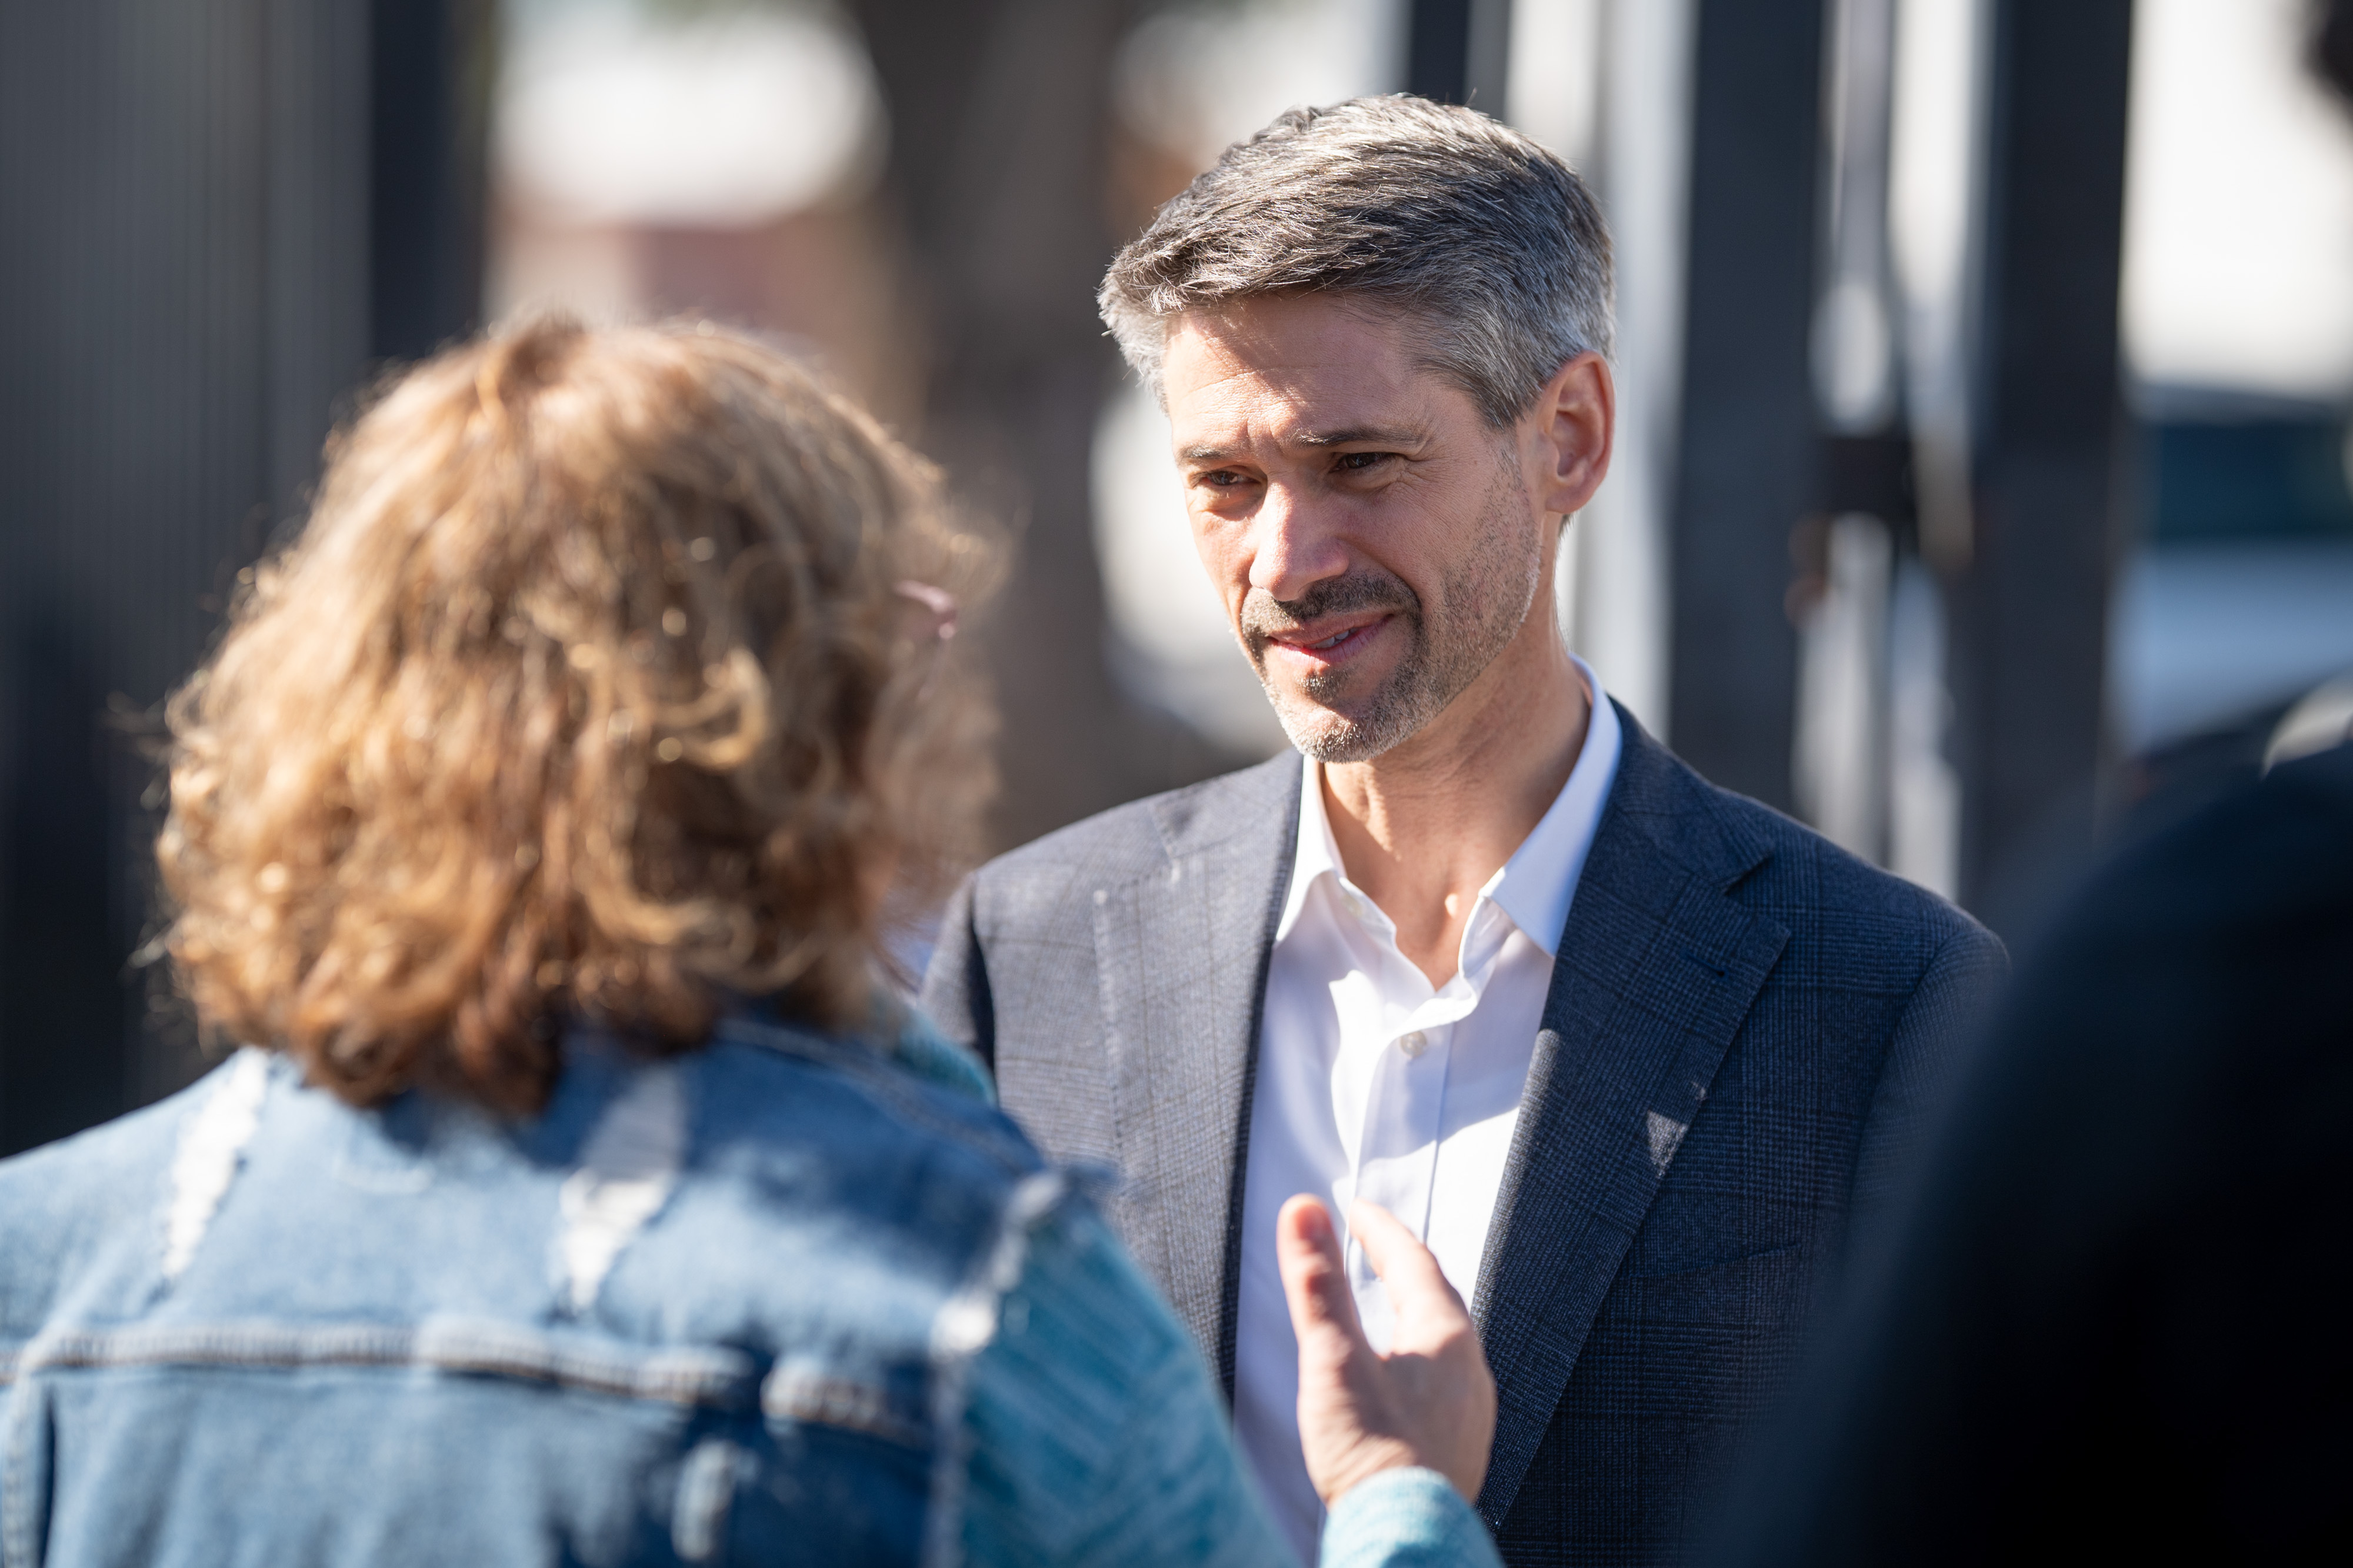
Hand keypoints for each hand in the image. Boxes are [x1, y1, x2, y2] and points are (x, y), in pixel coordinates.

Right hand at [1277, 1194, 1495, 1505]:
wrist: (1403, 1540)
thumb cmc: (1373, 1457)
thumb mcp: (1333, 1358)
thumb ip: (1318, 1284)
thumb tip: (1304, 1213)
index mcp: (1446, 1338)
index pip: (1412, 1261)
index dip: (1378, 1229)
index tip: (1354, 1209)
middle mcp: (1471, 1370)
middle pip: (1435, 1298)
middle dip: (1400, 1266)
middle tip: (1372, 1245)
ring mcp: (1470, 1412)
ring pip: (1443, 1343)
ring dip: (1411, 1313)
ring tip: (1384, 1305)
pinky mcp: (1459, 1448)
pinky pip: (1443, 1383)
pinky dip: (1416, 1358)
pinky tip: (1397, 1380)